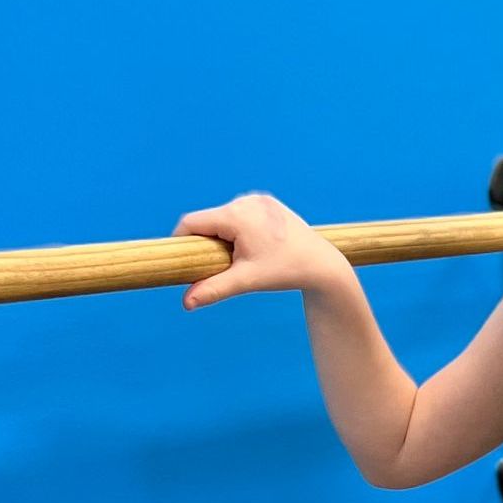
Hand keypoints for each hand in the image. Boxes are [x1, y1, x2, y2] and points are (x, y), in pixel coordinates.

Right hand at [173, 194, 347, 309]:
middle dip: (207, 240)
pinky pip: (242, 213)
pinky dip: (240, 227)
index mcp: (236, 216)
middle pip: (209, 220)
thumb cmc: (285, 272)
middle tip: (219, 263)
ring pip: (225, 216)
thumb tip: (186, 304)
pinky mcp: (267, 201)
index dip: (181, 240)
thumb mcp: (247, 280)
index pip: (192, 222)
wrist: (322, 265)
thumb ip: (214, 288)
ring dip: (224, 234)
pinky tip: (255, 244)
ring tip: (245, 255)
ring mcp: (257, 199)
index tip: (181, 257)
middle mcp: (245, 201)